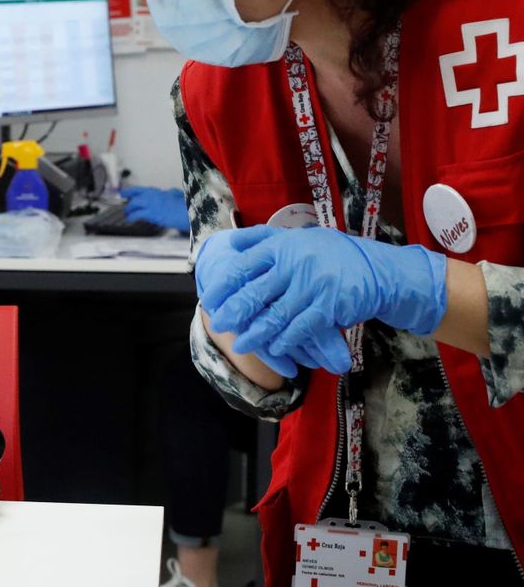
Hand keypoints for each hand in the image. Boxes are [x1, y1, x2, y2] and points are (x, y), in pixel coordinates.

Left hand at [120, 186, 190, 233]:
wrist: (186, 212)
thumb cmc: (183, 205)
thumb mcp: (177, 195)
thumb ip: (171, 193)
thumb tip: (170, 191)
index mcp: (156, 191)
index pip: (138, 189)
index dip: (129, 191)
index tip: (122, 193)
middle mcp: (152, 195)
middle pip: (134, 195)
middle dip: (128, 201)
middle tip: (125, 206)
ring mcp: (151, 204)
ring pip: (133, 204)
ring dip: (129, 209)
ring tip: (127, 214)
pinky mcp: (151, 213)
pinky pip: (136, 214)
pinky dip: (131, 217)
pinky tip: (129, 220)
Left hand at [196, 225, 332, 377]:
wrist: (377, 270)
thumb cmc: (329, 254)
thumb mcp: (296, 238)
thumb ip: (262, 239)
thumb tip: (229, 242)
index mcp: (282, 246)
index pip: (243, 266)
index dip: (223, 286)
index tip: (210, 300)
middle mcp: (294, 264)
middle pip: (254, 293)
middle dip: (233, 313)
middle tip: (218, 325)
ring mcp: (312, 285)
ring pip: (275, 316)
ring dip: (255, 334)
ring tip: (240, 345)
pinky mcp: (329, 306)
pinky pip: (300, 328)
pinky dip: (285, 340)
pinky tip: (274, 348)